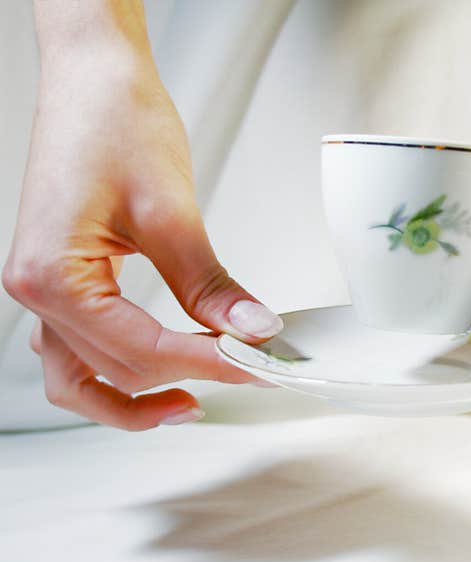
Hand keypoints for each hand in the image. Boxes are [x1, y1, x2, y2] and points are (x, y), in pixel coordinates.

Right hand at [2, 3, 279, 429]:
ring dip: (135, 397)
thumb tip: (252, 330)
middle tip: (249, 369)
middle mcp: (37, 291)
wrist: (94, 78)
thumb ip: (209, 283)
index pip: (142, 349)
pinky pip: (82, 349)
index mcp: (52, 277)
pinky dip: (120, 368)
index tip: (259, 365)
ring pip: (83, 377)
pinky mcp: (65, 280)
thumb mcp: (170, 211)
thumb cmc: (113, 122)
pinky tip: (162, 367)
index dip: (208, 363)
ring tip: (193, 401)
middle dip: (186, 374)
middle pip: (116, 369)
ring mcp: (46, 289)